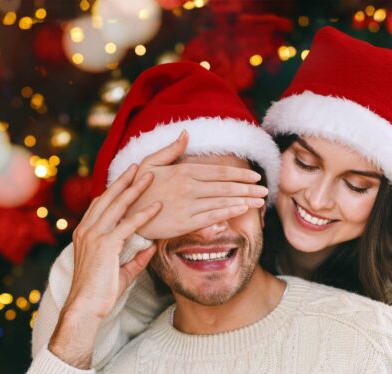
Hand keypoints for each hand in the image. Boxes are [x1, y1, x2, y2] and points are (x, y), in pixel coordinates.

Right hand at [48, 164, 160, 367]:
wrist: (85, 307)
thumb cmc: (100, 294)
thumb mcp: (121, 272)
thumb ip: (136, 258)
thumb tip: (151, 247)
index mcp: (85, 234)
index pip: (100, 206)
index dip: (114, 191)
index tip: (127, 179)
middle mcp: (86, 231)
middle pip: (107, 198)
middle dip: (124, 181)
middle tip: (138, 166)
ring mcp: (94, 236)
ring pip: (116, 206)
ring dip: (135, 190)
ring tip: (150, 176)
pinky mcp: (104, 246)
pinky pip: (127, 225)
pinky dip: (143, 214)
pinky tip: (156, 206)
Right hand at [127, 130, 268, 240]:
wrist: (126, 215)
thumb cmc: (138, 188)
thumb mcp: (150, 163)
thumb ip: (170, 150)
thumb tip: (186, 133)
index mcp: (183, 171)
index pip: (219, 171)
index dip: (240, 173)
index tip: (256, 176)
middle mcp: (189, 187)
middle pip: (226, 186)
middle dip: (248, 188)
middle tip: (265, 190)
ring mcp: (188, 205)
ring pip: (222, 200)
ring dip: (244, 200)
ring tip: (260, 201)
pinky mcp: (185, 222)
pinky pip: (212, 216)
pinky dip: (229, 212)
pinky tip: (242, 210)